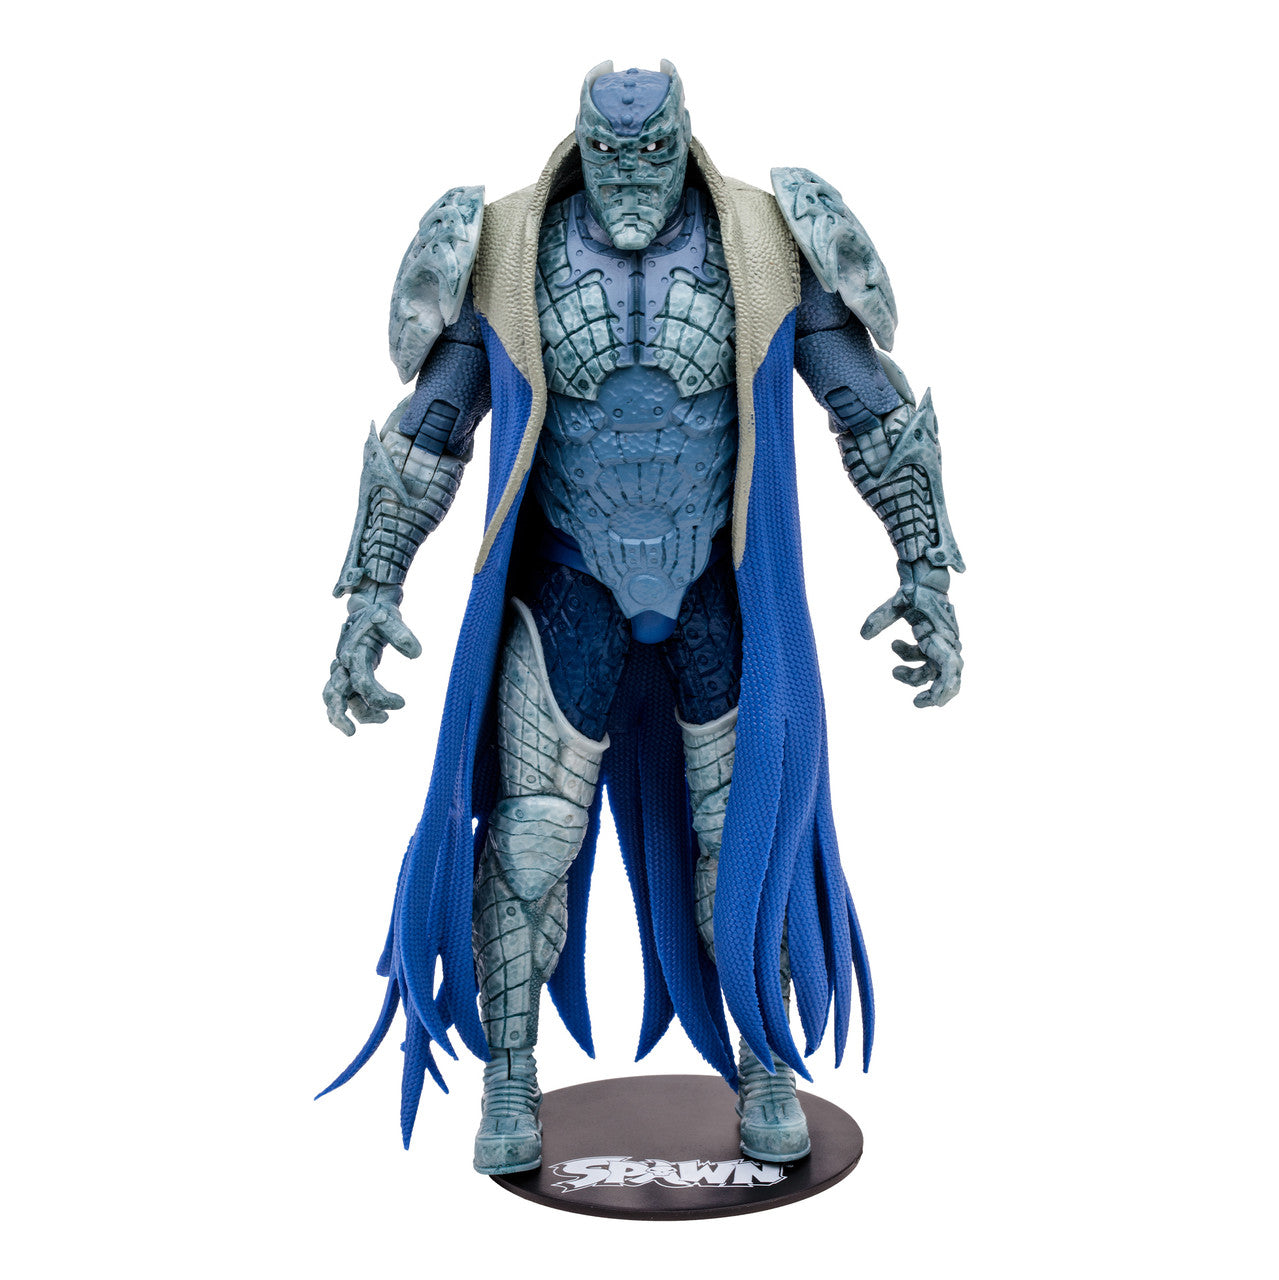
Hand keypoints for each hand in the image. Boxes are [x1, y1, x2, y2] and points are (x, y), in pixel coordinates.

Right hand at [324, 586, 421, 734]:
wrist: (367, 609)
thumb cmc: (380, 615)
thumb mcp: (391, 618)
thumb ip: (402, 634)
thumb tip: (416, 654)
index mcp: (352, 652)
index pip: (362, 683)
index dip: (381, 697)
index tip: (402, 703)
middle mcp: (343, 664)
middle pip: (333, 694)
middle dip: (339, 715)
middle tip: (351, 733)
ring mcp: (344, 670)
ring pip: (339, 700)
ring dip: (357, 714)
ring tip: (383, 719)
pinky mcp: (349, 674)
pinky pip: (348, 698)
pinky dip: (360, 709)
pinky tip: (380, 715)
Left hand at [860, 559, 961, 707]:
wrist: (926, 580)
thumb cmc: (914, 592)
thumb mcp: (896, 603)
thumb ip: (880, 618)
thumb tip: (863, 635)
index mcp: (939, 637)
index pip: (948, 667)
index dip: (943, 686)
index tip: (929, 701)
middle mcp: (945, 643)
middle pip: (948, 677)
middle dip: (935, 693)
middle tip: (916, 703)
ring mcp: (942, 644)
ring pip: (933, 670)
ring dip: (915, 675)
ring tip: (894, 671)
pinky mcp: (935, 642)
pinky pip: (926, 659)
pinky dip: (911, 658)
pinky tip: (895, 646)